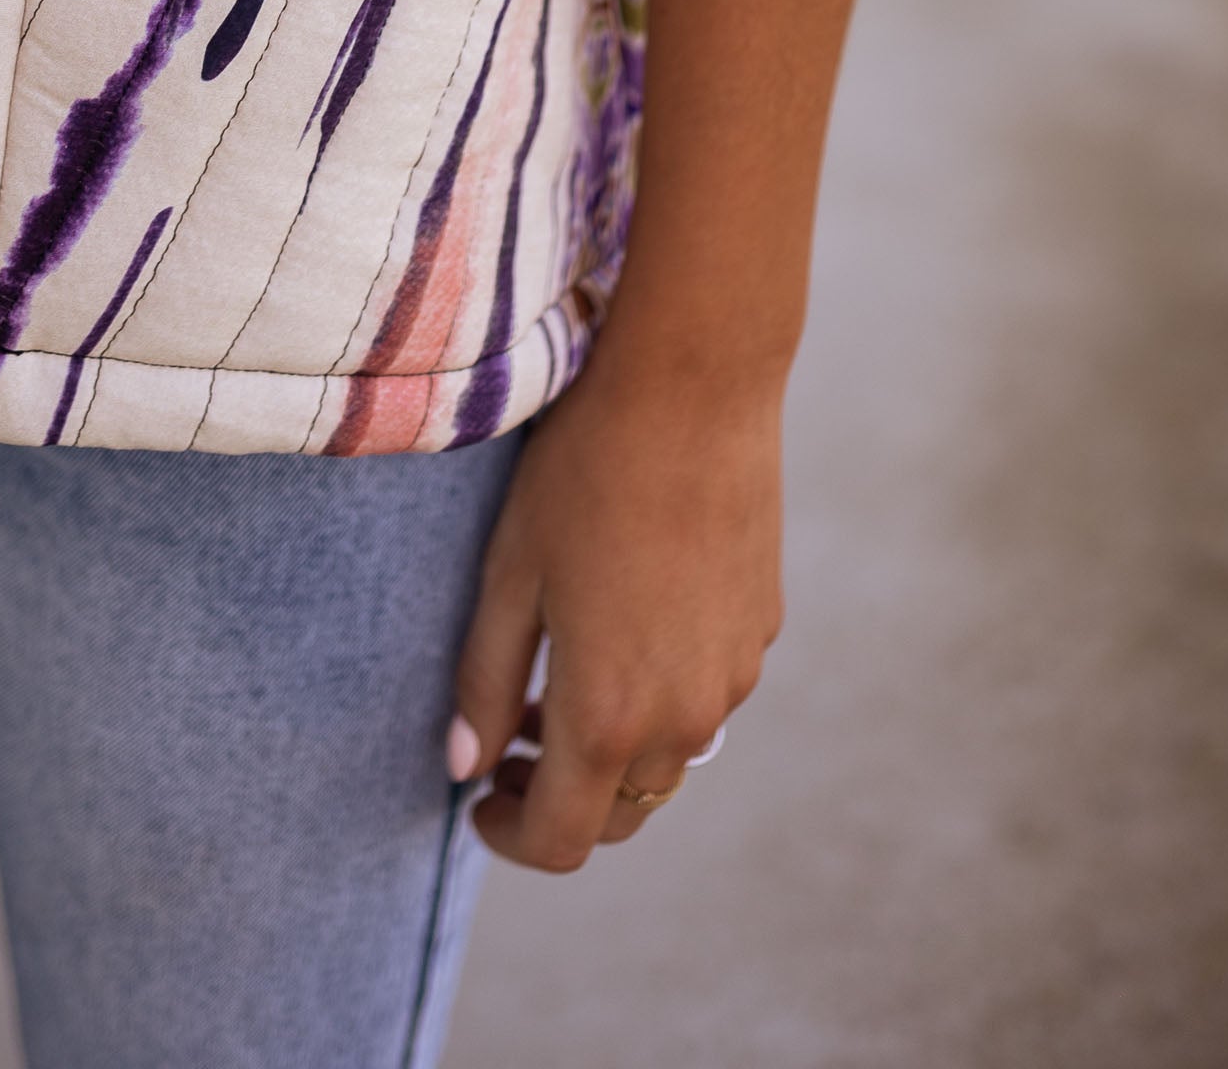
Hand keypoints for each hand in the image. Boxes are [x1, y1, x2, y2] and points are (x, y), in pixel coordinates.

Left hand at [447, 336, 782, 871]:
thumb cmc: (585, 470)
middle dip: (561, 797)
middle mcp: (686, 716)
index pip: (561, 840)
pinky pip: (706, 696)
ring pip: (669, 758)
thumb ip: (485, 682)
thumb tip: (464, 763)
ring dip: (614, 748)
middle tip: (512, 743)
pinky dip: (661, 695)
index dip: (510, 835)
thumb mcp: (510, 574)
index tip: (480, 798)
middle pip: (621, 812)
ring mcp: (734, 676)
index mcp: (611, 714)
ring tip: (562, 680)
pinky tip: (627, 623)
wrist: (695, 386)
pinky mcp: (762, 631)